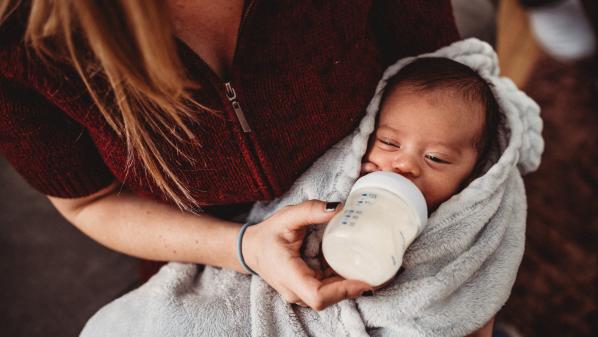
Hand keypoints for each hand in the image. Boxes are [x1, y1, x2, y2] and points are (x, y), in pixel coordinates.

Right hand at [242, 200, 371, 310]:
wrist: (251, 249)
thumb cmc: (268, 234)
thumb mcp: (287, 217)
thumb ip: (311, 210)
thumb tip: (339, 207)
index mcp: (289, 275)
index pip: (317, 296)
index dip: (343, 291)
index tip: (364, 279)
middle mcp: (295, 291)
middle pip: (330, 299)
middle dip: (355, 288)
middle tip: (382, 271)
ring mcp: (301, 293)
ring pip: (331, 297)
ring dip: (352, 285)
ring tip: (377, 269)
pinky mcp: (307, 290)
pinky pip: (328, 291)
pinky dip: (344, 281)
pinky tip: (359, 268)